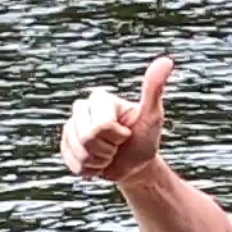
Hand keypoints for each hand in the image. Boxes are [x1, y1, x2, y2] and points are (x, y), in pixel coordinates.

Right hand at [60, 55, 173, 181]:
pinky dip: (89, 170)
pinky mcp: (65, 146)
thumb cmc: (145, 137)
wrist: (135, 163)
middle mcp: (82, 109)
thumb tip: (166, 60)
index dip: (117, 136)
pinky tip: (98, 162)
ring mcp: (71, 127)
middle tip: (118, 146)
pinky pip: (72, 165)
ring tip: (109, 154)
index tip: (126, 133)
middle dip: (107, 150)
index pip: (101, 125)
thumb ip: (154, 89)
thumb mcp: (152, 115)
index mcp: (100, 98)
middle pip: (87, 138)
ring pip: (80, 153)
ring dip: (99, 162)